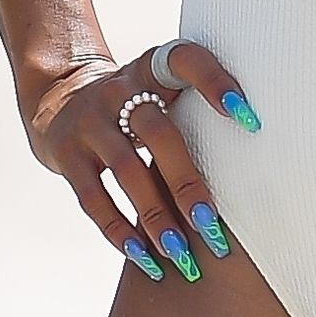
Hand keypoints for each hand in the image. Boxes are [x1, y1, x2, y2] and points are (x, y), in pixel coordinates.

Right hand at [23, 42, 258, 283]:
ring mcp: (90, 122)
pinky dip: (118, 231)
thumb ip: (194, 106)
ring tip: (181, 254)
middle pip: (159, 134)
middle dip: (186, 182)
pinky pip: (93, 198)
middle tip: (211, 222)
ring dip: (156, 216)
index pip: (185, 60)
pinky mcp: (66, 155)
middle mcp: (120, 90)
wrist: (61, 97)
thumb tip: (255, 151)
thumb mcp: (158, 86)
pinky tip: (143, 256)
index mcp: (151, 67)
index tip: (248, 118)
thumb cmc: (136, 101)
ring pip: (127, 171)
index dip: (215, 82)